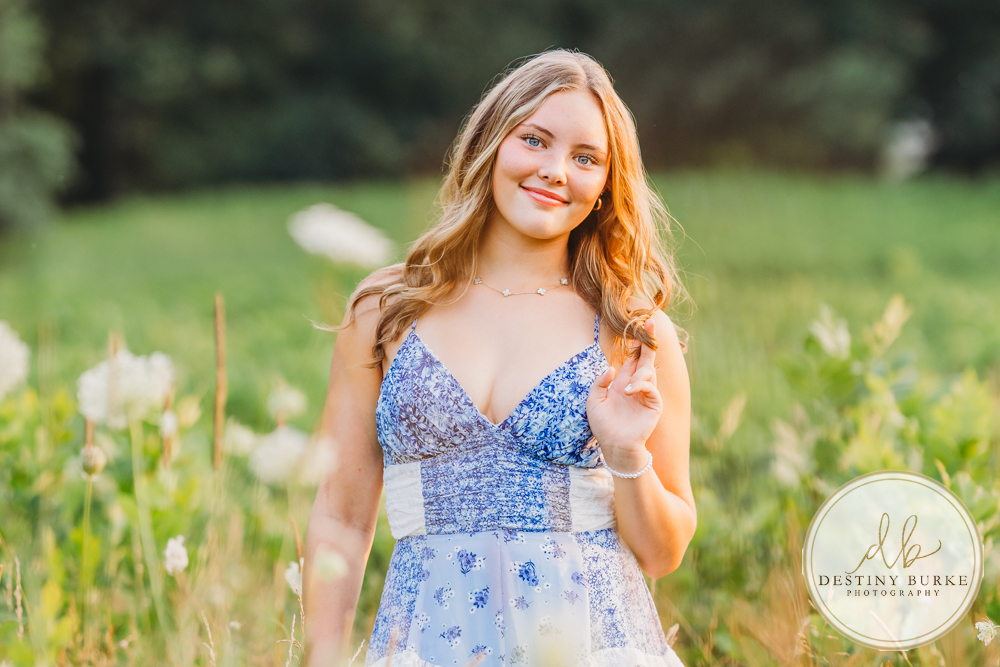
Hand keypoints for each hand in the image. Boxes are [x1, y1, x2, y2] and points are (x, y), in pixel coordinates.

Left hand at [586, 316, 662, 470]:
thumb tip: (611, 367)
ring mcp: (646, 395)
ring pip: (648, 372)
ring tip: (626, 385)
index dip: (636, 343)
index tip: (638, 326)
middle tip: (650, 323)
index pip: (632, 358)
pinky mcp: (653, 405)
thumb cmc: (603, 425)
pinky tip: (628, 390)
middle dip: (648, 341)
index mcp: (623, 382)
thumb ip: (599, 382)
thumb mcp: (594, 400)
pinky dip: (640, 386)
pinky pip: (650, 389)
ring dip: (639, 371)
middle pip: (645, 358)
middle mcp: (636, 385)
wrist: (614, 445)